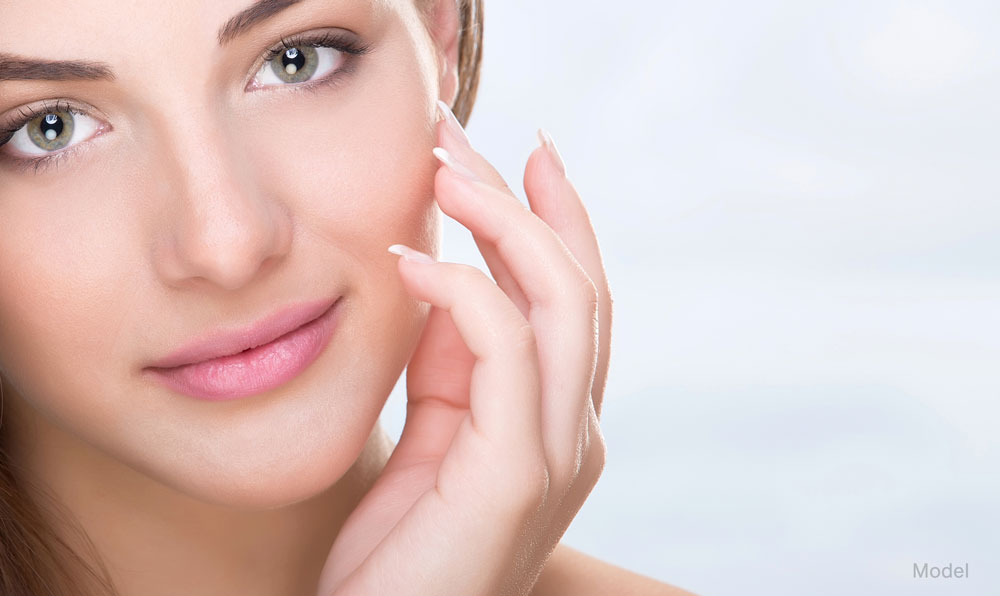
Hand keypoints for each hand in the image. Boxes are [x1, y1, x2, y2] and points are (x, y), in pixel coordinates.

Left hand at [315, 100, 613, 595]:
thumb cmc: (397, 547)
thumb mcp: (431, 432)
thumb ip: (455, 361)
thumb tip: (451, 272)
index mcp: (562, 421)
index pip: (579, 299)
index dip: (558, 218)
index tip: (524, 153)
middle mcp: (579, 432)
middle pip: (582, 284)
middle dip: (526, 199)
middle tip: (464, 138)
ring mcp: (560, 455)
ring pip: (564, 301)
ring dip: (503, 222)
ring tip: (443, 170)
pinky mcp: (519, 475)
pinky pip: (506, 349)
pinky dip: (462, 289)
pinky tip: (408, 261)